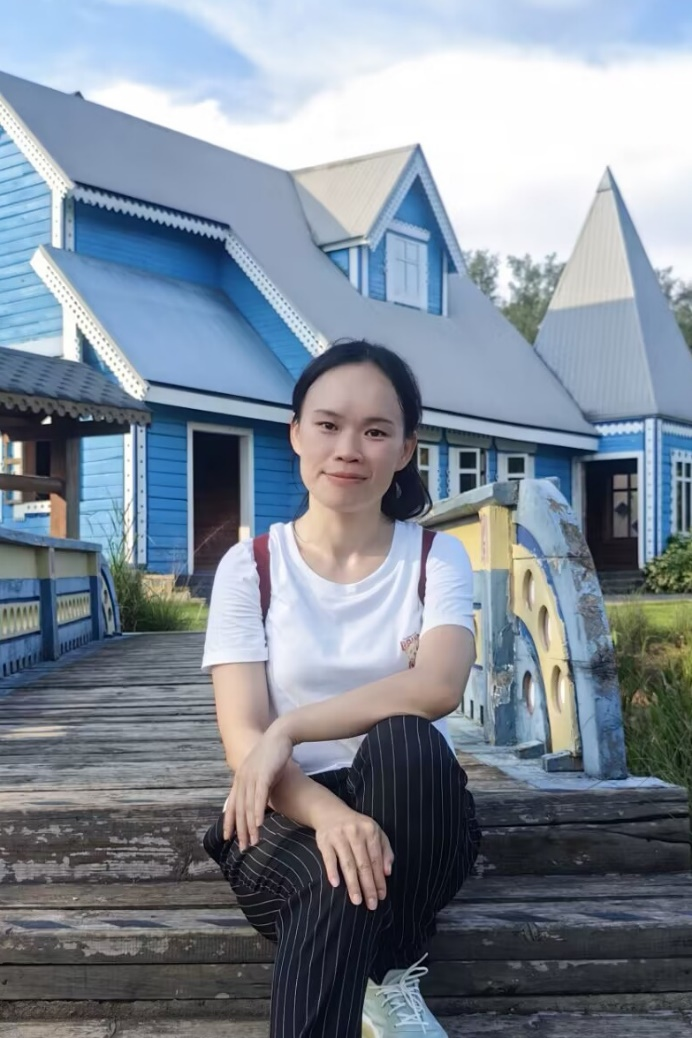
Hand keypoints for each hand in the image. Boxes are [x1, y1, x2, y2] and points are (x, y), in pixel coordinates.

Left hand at [223, 726, 292, 847]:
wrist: (280, 735)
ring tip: (253, 842)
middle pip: (239, 809)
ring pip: (248, 806)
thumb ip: (256, 786)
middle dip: (240, 830)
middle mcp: (242, 778)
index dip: (229, 822)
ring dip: (250, 826)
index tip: (228, 838)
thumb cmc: (273, 755)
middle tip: (243, 848)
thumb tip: (257, 801)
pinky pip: (259, 797)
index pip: (232, 805)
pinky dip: (258, 812)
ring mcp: (252, 776)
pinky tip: (259, 825)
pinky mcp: (264, 774)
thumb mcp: (262, 772)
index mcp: (240, 779)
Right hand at [313, 804, 393, 910]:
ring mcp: (339, 836)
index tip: (381, 896)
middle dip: (369, 886)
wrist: (330, 812)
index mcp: (370, 831)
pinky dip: (332, 871)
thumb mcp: (374, 832)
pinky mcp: (324, 840)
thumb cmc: (356, 826)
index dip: (380, 880)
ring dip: (353, 884)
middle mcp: (356, 832)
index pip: (377, 860)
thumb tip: (388, 872)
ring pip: (348, 864)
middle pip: (364, 864)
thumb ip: (385, 850)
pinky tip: (336, 884)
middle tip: (372, 905)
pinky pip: (329, 858)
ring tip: (357, 900)